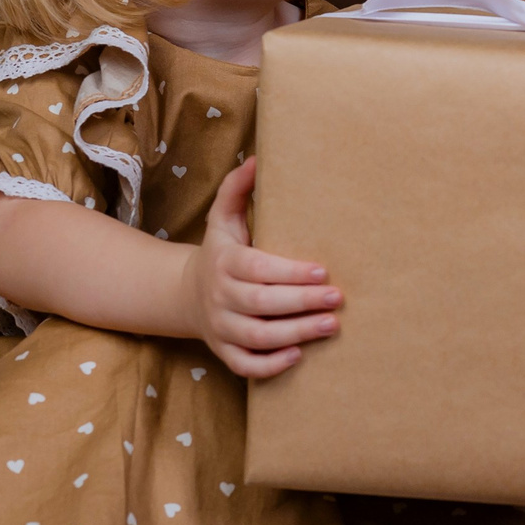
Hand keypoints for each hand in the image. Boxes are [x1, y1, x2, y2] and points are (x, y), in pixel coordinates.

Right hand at [188, 158, 340, 378]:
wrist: (186, 294)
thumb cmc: (220, 251)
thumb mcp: (223, 218)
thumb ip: (237, 189)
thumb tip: (257, 158)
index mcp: (225, 262)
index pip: (258, 270)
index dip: (290, 273)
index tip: (323, 271)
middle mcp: (220, 297)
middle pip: (262, 304)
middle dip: (303, 302)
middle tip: (338, 299)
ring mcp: (220, 328)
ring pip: (258, 337)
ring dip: (296, 333)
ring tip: (331, 325)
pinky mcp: (223, 352)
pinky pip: (245, 366)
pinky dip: (271, 365)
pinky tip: (299, 356)